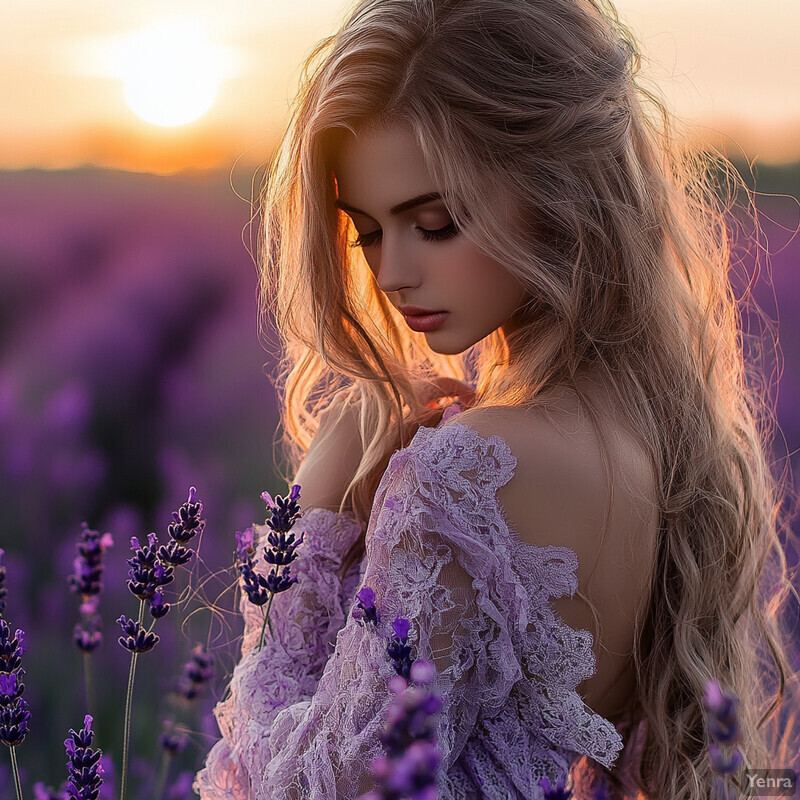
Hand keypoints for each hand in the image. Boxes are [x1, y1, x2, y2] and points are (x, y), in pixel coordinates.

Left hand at [292, 378, 475, 511]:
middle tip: (448, 406)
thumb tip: (453, 411)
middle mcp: (365, 398)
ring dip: (401, 398)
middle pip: (407, 383)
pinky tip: (379, 425)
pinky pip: (356, 400)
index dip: (456, 387)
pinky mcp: (329, 412)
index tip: (471, 395)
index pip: (431, 386)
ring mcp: (344, 402)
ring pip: (381, 390)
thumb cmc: (361, 491)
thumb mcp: (402, 459)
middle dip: (430, 393)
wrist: (316, 503)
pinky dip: (372, 407)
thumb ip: (427, 430)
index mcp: (389, 409)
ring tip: (414, 417)